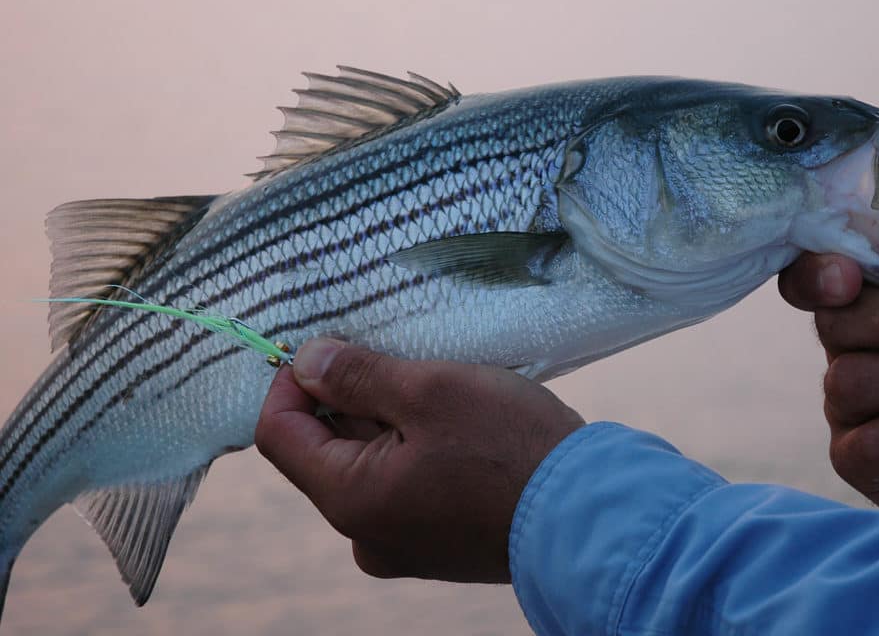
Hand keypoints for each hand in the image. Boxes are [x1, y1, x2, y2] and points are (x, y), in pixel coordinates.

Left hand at [255, 338, 584, 581]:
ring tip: (434, 386)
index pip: (280, 434)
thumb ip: (357, 376)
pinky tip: (455, 423)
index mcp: (350, 499)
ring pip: (370, 464)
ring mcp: (404, 543)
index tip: (326, 343)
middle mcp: (366, 533)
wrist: (589, 513)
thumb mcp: (429, 391)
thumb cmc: (509, 446)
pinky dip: (415, 447)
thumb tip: (306, 362)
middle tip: (394, 355)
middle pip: (326, 448)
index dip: (291, 381)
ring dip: (387, 419)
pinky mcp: (438, 542)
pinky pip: (404, 484)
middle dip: (349, 396)